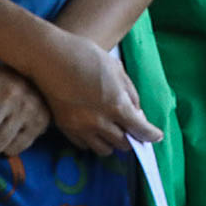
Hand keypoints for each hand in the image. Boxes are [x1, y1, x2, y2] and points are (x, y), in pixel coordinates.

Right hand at [24, 31, 160, 155]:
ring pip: (104, 150)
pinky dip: (94, 141)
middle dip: (132, 138)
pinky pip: (84, 145)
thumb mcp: (116, 69)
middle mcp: (99, 122)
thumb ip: (130, 94)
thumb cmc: (86, 56)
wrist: (50, 57)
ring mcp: (80, 127)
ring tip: (114, 129)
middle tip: (133, 128)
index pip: (140, 129)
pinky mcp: (65, 128)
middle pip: (123, 144)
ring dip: (112, 142)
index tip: (156, 136)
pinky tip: (95, 128)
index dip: (151, 135)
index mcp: (116, 105)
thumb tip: (137, 113)